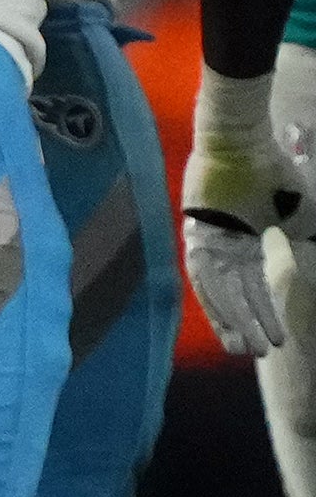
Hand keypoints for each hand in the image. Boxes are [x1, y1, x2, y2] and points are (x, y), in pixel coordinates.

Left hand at [184, 71, 295, 354]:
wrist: (243, 144)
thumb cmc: (273, 175)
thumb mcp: (298, 216)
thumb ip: (301, 242)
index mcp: (248, 245)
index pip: (253, 289)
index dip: (262, 315)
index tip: (276, 341)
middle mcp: (226, 249)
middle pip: (236, 296)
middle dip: (249, 325)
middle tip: (260, 353)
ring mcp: (210, 243)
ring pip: (222, 292)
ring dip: (235, 319)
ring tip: (248, 346)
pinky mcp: (195, 234)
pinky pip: (202, 274)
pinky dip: (214, 298)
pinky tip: (225, 321)